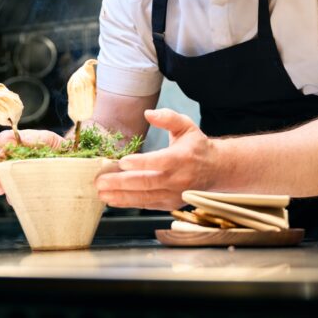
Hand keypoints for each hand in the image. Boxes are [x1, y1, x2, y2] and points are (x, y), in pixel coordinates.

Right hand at [0, 129, 63, 195]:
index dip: (2, 141)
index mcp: (15, 145)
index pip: (3, 140)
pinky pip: (11, 197)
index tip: (4, 143)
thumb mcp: (49, 140)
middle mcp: (9, 161)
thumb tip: (24, 139)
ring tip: (0, 184)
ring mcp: (13, 178)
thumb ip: (38, 138)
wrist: (70, 164)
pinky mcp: (20, 194)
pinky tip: (19, 193)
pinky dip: (12, 195)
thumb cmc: (56, 150)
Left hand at [94, 108, 216, 210]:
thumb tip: (148, 113)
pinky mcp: (169, 203)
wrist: (216, 170)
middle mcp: (178, 179)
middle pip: (147, 182)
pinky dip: (129, 203)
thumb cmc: (197, 146)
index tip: (122, 161)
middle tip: (100, 181)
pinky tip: (113, 200)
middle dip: (121, 183)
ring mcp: (174, 194)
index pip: (159, 162)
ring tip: (101, 193)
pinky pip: (147, 204)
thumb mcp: (186, 125)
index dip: (140, 163)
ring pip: (144, 197)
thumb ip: (168, 117)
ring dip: (121, 196)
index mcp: (182, 158)